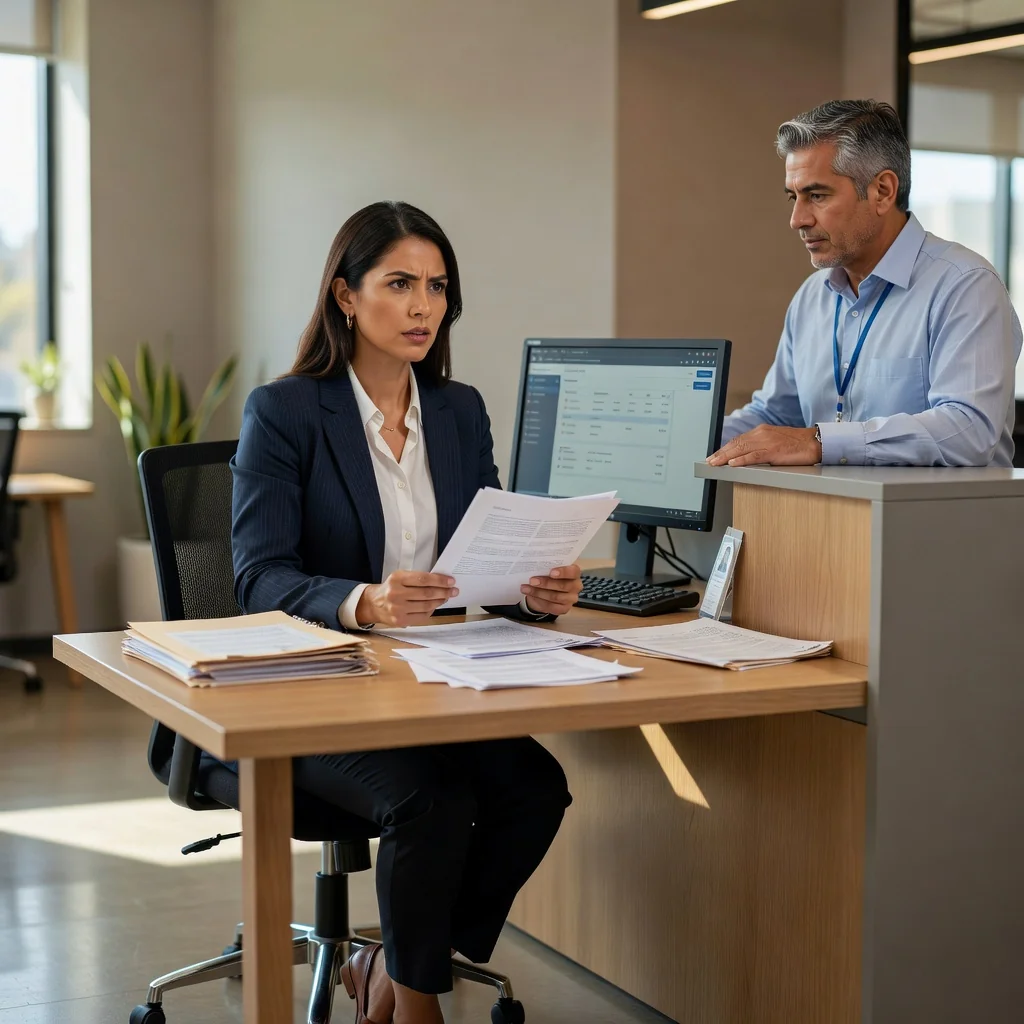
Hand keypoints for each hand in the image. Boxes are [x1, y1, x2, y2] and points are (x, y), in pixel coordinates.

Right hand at [355, 571, 458, 626]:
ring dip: (439, 601)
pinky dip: (431, 610)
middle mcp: (396, 594)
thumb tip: (441, 582)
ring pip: (426, 606)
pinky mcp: (400, 621)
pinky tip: (435, 605)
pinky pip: (422, 616)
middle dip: (443, 592)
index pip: (423, 579)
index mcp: (396, 579)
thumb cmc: (391, 588)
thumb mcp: (400, 577)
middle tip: (454, 590)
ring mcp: (397, 609)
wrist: (373, 604)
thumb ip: (417, 579)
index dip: (439, 580)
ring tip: (446, 597)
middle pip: (426, 593)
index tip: (451, 581)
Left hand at [521, 564, 582, 616]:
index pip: (574, 572)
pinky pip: (551, 606)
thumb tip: (535, 564)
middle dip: (546, 583)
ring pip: (555, 597)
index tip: (551, 572)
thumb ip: (547, 566)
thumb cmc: (548, 575)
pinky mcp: (564, 609)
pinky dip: (539, 601)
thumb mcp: (548, 568)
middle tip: (532, 580)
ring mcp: (571, 599)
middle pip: (563, 586)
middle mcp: (576, 586)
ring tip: (525, 588)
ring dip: (538, 592)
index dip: (563, 572)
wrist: (546, 590)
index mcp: (575, 573)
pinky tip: (530, 595)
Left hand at [707, 425, 821, 466]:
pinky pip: (754, 456)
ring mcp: (768, 442)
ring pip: (741, 449)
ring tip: (715, 463)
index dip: (725, 449)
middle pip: (736, 444)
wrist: (816, 442)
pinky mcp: (774, 451)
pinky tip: (733, 464)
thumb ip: (761, 446)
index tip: (715, 455)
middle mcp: (762, 434)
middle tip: (710, 461)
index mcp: (762, 431)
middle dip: (721, 453)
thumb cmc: (798, 444)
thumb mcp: (775, 442)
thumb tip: (746, 456)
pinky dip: (742, 460)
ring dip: (726, 457)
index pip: (738, 440)